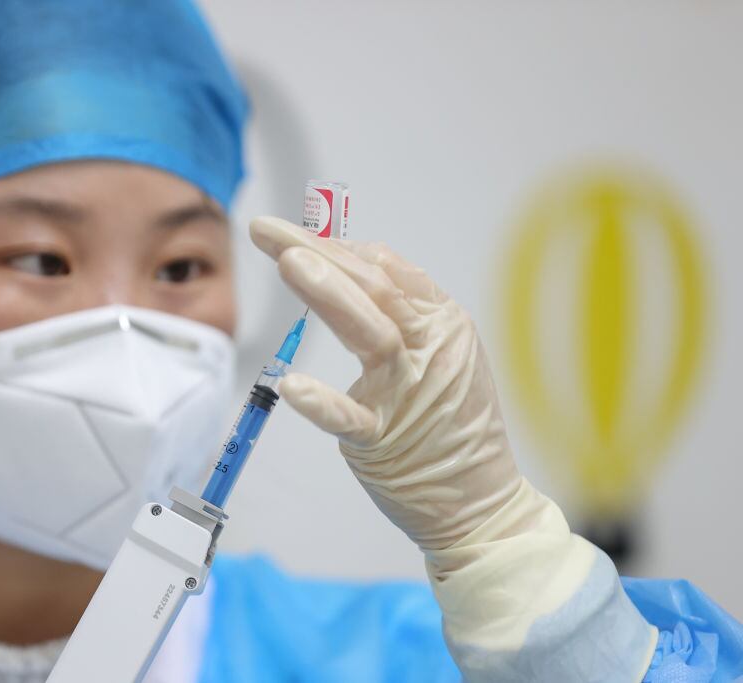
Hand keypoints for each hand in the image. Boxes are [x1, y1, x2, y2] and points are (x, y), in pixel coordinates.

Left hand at [251, 216, 658, 680]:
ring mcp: (411, 393)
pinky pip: (352, 418)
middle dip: (319, 252)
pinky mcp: (387, 440)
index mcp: (442, 322)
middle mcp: (431, 348)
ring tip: (289, 262)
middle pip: (373, 286)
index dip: (336, 245)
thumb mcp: (440, 353)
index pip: (385, 268)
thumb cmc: (450, 423)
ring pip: (371, 332)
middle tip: (269, 231)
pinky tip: (291, 386)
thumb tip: (345, 262)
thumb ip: (398, 311)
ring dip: (330, 294)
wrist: (482, 503)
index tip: (292, 234)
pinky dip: (323, 402)